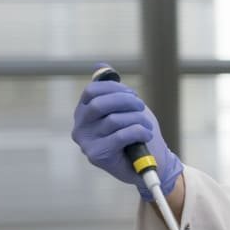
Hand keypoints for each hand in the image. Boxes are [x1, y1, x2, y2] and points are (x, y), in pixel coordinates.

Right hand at [72, 67, 183, 199]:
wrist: (150, 163)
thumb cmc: (136, 134)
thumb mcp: (125, 108)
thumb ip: (111, 89)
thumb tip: (100, 66)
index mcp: (83, 112)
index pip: (92, 91)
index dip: (115, 88)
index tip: (133, 95)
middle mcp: (80, 127)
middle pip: (100, 103)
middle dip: (126, 101)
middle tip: (141, 107)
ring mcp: (86, 143)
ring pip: (114, 119)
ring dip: (137, 119)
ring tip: (147, 126)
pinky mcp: (97, 156)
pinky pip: (121, 135)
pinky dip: (139, 131)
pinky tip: (146, 136)